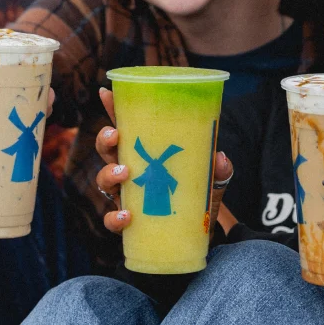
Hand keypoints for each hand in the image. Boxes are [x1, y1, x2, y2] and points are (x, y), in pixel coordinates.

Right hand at [93, 88, 234, 234]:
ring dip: (109, 174)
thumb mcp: (213, 178)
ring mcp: (127, 196)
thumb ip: (219, 168)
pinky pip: (111, 220)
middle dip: (105, 139)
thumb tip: (218, 157)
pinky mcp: (130, 223)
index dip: (113, 109)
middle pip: (107, 150)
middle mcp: (132, 171)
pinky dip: (115, 218)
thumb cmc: (200, 196)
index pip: (127, 127)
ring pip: (104, 180)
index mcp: (147, 153)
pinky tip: (127, 216)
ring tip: (125, 172)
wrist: (202, 233)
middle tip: (115, 135)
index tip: (106, 92)